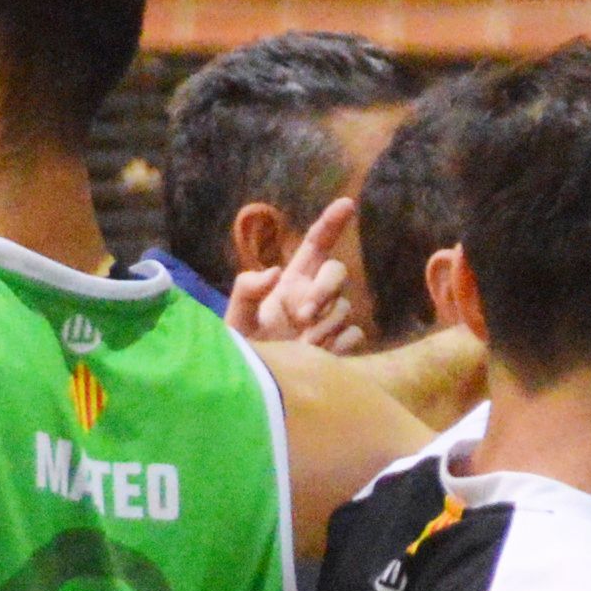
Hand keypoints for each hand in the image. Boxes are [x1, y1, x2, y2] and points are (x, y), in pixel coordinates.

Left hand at [232, 192, 370, 351]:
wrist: (258, 386)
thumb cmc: (245, 347)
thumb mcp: (236, 316)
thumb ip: (247, 288)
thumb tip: (275, 272)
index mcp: (291, 281)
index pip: (316, 244)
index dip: (331, 223)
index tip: (347, 204)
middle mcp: (313, 294)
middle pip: (338, 272)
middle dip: (325, 289)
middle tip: (302, 315)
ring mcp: (329, 319)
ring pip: (345, 307)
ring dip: (323, 326)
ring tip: (300, 345)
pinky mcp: (340, 343)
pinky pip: (354, 334)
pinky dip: (338, 344)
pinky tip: (318, 355)